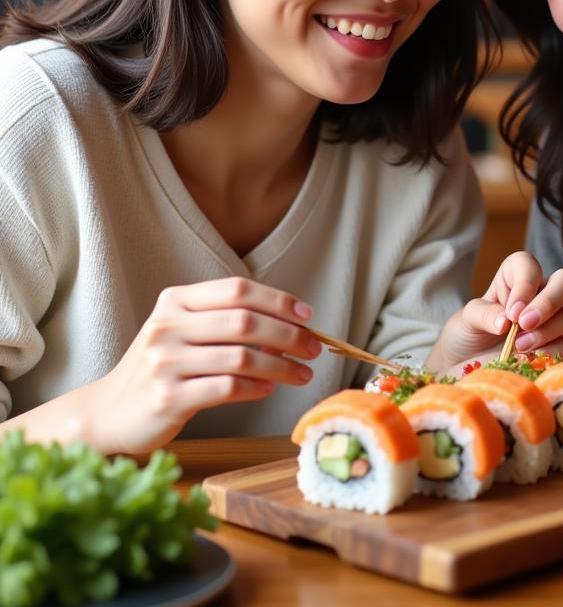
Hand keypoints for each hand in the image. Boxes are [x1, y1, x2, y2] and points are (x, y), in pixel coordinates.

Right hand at [88, 277, 320, 453]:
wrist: (108, 413)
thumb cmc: (161, 369)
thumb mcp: (183, 332)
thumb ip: (226, 322)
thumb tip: (291, 326)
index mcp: (175, 301)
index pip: (238, 290)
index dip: (279, 300)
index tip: (307, 316)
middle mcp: (167, 326)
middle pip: (244, 321)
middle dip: (289, 335)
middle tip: (314, 349)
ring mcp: (164, 362)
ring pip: (241, 356)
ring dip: (281, 366)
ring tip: (301, 374)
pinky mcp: (167, 398)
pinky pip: (226, 388)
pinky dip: (255, 388)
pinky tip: (268, 389)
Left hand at [428, 252, 562, 372]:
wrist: (467, 372)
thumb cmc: (467, 339)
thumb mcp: (465, 322)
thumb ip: (483, 314)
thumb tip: (506, 321)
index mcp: (516, 280)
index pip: (530, 266)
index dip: (526, 285)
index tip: (512, 313)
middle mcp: (542, 296)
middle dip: (548, 303)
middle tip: (523, 326)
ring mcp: (559, 323)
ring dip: (552, 332)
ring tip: (521, 350)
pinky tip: (540, 364)